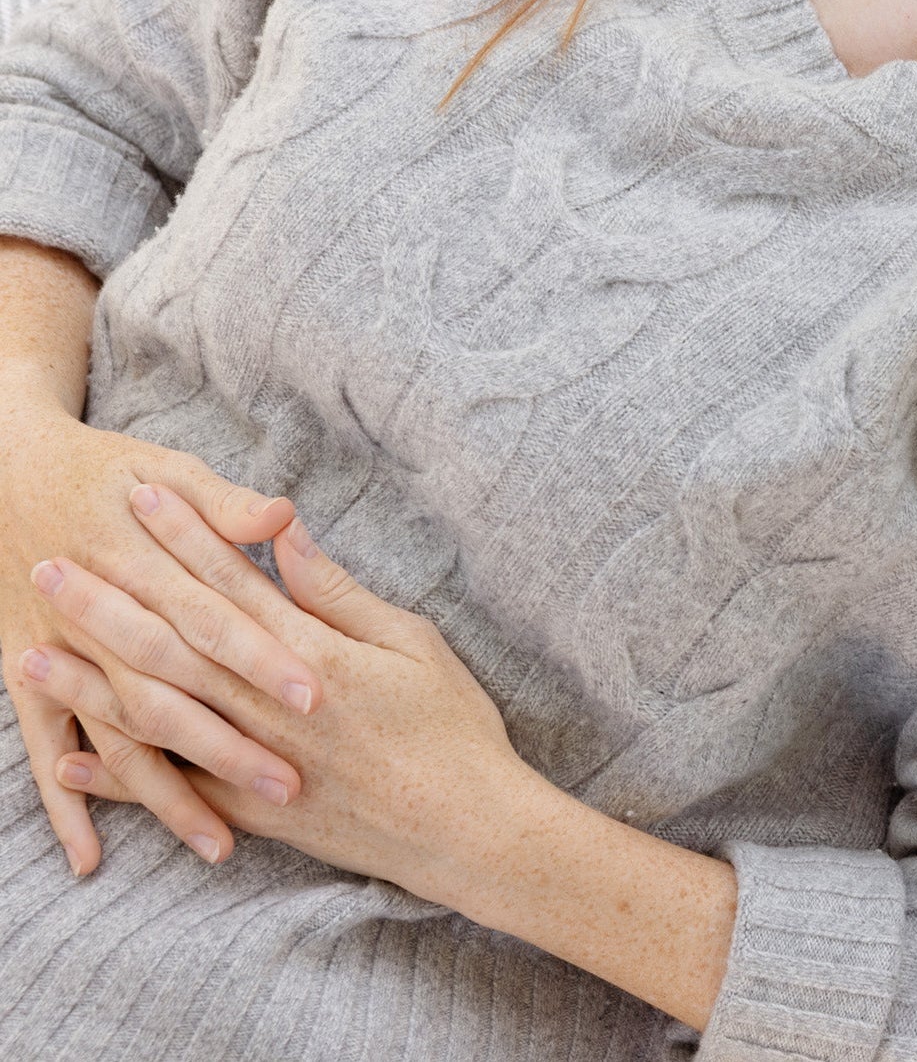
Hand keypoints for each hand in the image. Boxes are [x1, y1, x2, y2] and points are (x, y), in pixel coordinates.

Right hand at [2, 403, 318, 872]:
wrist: (1, 474)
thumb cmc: (104, 470)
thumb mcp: (165, 468)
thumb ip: (223, 503)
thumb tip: (284, 514)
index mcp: (141, 563)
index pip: (215, 619)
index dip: (263, 657)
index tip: (316, 696)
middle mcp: (98, 619)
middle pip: (171, 692)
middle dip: (230, 744)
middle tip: (291, 788)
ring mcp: (58, 654)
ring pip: (116, 737)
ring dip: (164, 794)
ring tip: (220, 844)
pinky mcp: (25, 678)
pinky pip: (45, 749)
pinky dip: (66, 804)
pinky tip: (90, 858)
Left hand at [25, 501, 538, 903]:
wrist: (466, 827)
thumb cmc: (452, 726)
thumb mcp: (411, 644)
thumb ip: (339, 595)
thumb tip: (287, 539)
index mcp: (314, 657)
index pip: (233, 583)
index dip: (185, 537)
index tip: (139, 496)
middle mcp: (271, 709)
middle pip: (173, 645)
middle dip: (108, 602)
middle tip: (46, 565)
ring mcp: (256, 765)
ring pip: (156, 718)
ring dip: (89, 687)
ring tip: (30, 654)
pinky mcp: (253, 814)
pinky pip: (170, 795)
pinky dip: (116, 783)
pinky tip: (67, 765)